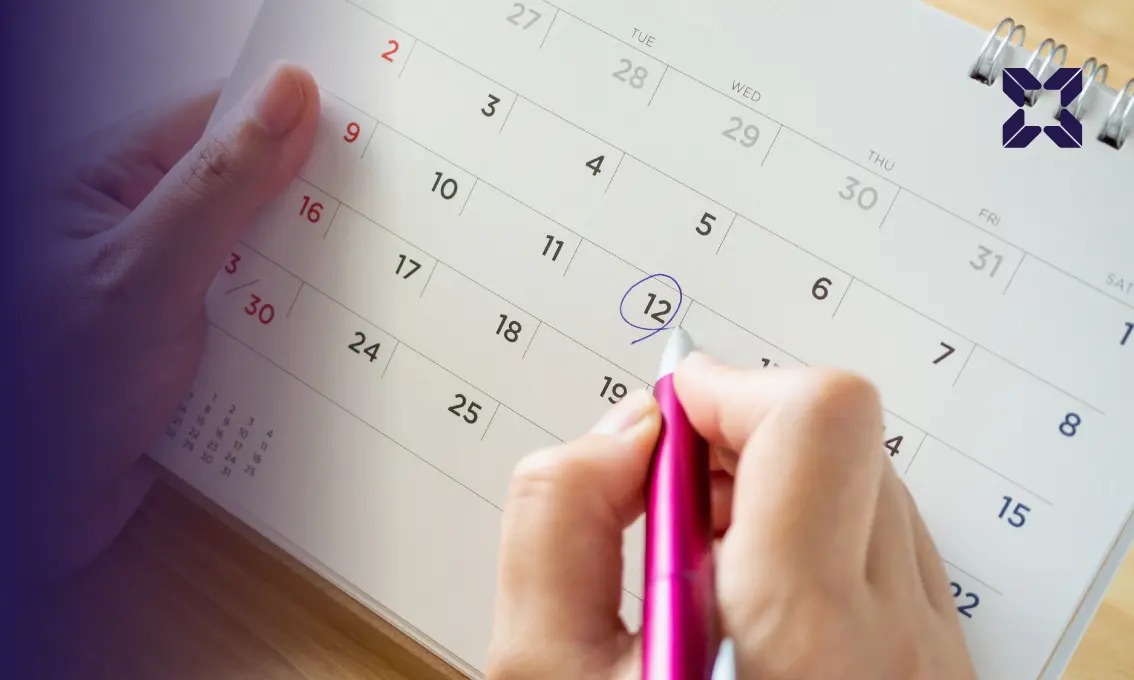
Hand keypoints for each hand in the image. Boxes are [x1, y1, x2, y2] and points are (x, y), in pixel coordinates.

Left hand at [11, 63, 319, 580]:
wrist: (28, 516)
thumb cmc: (54, 389)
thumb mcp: (145, 273)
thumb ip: (220, 186)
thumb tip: (286, 96)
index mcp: (105, 185)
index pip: (215, 122)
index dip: (291, 121)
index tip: (367, 136)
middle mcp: (137, 230)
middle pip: (246, 191)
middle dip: (310, 207)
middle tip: (384, 217)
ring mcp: (164, 289)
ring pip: (258, 259)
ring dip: (305, 276)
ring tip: (370, 279)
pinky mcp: (187, 347)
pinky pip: (256, 319)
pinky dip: (292, 330)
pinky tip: (331, 340)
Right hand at [486, 356, 976, 679]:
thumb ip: (554, 526)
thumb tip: (620, 435)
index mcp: (807, 640)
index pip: (819, 419)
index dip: (728, 392)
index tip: (666, 421)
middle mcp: (901, 643)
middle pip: (844, 438)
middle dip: (737, 440)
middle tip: (667, 504)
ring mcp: (935, 657)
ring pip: (868, 483)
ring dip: (773, 487)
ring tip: (700, 564)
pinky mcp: (936, 664)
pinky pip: (883, 545)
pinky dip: (807, 536)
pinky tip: (745, 599)